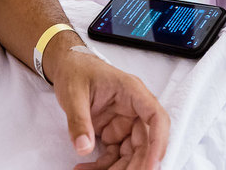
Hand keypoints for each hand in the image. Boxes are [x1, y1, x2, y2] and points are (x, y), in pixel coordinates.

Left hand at [48, 48, 168, 169]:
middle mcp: (133, 109)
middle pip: (144, 142)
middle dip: (136, 164)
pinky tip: (84, 169)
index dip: (159, 142)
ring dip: (117, 169)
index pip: (156, 117)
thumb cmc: (76, 71)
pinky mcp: (113, 131)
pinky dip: (102, 166)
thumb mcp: (73, 94)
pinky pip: (114, 154)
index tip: (153, 164)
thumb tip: (84, 148)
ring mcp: (124, 122)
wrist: (66, 67)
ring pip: (130, 153)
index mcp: (132, 92)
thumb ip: (79, 121)